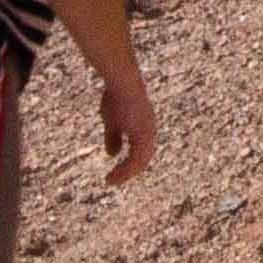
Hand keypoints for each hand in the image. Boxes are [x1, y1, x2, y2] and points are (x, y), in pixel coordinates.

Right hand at [93, 63, 156, 185]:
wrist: (123, 82)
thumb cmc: (117, 97)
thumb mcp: (112, 121)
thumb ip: (114, 138)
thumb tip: (112, 154)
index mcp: (145, 130)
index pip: (140, 153)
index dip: (128, 165)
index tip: (113, 173)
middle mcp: (150, 133)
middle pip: (142, 160)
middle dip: (127, 172)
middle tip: (112, 180)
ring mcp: (148, 133)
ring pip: (141, 162)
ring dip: (125, 173)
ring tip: (111, 180)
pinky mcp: (144, 134)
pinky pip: (137, 159)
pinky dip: (126, 169)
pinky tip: (114, 173)